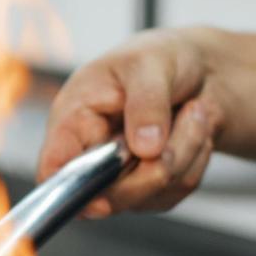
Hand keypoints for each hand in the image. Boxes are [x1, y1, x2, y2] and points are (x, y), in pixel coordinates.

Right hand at [38, 28, 228, 216]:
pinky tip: (195, 129)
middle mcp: (91, 153)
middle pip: (108, 195)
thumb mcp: (150, 63)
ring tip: (192, 111)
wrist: (201, 70)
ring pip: (151, 194)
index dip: (69, 189)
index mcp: (73, 119)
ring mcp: (122, 175)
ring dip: (185, 151)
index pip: (54, 168)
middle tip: (187, 116)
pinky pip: (177, 190)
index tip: (101, 199)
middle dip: (153, 165)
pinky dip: (196, 159)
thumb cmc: (161, 57)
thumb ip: (146, 103)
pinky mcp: (152, 186)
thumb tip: (145, 147)